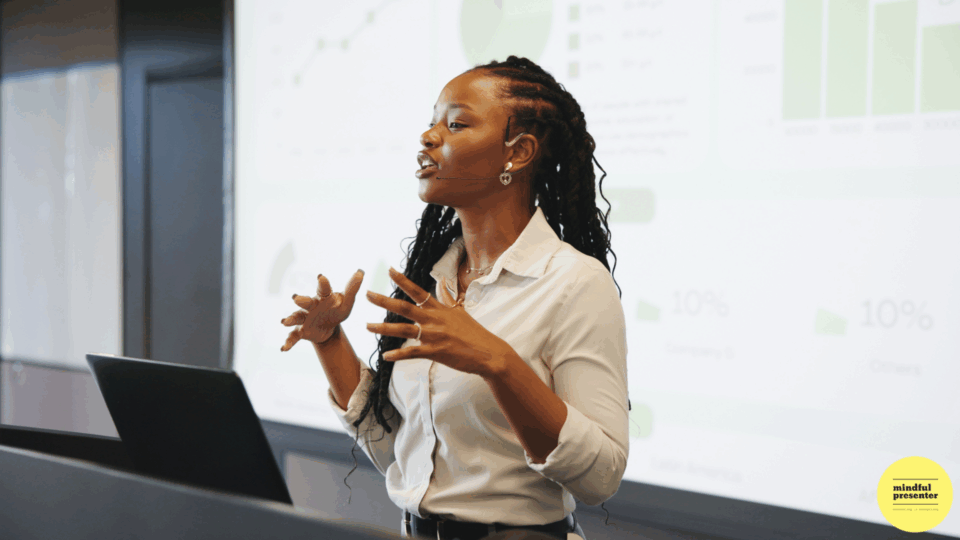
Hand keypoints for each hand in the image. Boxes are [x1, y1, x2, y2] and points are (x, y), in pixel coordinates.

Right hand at [280, 269, 364, 350]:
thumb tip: (361, 272)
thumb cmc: (336, 312)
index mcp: (323, 297)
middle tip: (296, 298)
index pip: (324, 289)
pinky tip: (284, 348)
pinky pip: (293, 336)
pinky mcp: (301, 331)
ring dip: (291, 319)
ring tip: (285, 322)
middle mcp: (312, 306)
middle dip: (302, 300)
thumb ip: (352, 289)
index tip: (321, 277)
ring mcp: (305, 318)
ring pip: (297, 317)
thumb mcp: (347, 304)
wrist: (328, 329)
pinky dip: (289, 342)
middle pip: (307, 302)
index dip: (323, 283)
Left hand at [364, 267, 513, 378]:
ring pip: (403, 330)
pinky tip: (385, 356)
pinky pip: (412, 352)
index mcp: (439, 309)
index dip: (402, 280)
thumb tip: (443, 282)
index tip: (389, 270)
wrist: (488, 352)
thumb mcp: (460, 311)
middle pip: (404, 307)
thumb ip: (447, 297)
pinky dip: (398, 354)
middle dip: (384, 301)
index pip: (417, 291)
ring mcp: (433, 336)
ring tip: (367, 326)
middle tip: (367, 294)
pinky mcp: (434, 352)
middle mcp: (434, 319)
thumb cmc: (474, 332)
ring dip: (383, 328)